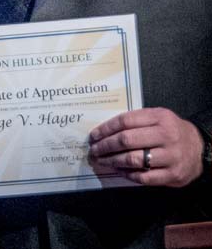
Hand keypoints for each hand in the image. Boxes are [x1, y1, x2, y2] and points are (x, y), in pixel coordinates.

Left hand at [88, 107, 203, 186]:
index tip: (94, 135)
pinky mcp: (173, 175)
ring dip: (113, 161)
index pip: (125, 121)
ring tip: (102, 160)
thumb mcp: (157, 117)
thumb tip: (106, 130)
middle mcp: (166, 135)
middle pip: (127, 140)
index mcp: (159, 117)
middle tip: (94, 150)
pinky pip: (145, 177)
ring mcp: (171, 156)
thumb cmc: (171, 130)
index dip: (106, 128)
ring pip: (133, 159)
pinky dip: (128, 174)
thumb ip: (136, 120)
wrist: (199, 148)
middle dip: (106, 146)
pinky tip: (119, 171)